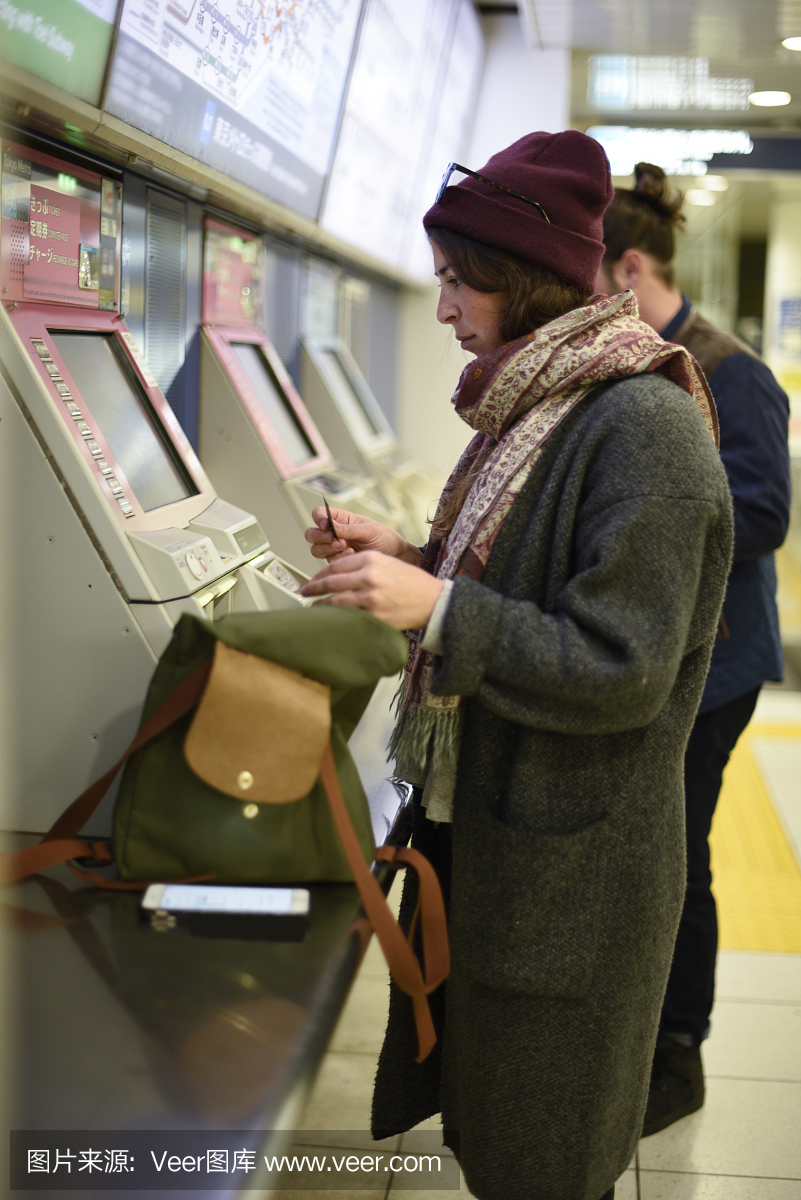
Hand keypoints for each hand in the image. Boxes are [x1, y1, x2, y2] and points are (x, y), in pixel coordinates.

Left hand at [299, 551, 443, 630]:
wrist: (434, 600)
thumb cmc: (412, 583)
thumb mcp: (388, 564)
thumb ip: (364, 566)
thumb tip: (338, 575)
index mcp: (372, 559)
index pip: (336, 565)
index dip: (320, 574)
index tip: (313, 580)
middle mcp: (370, 575)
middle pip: (331, 582)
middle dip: (313, 588)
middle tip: (303, 592)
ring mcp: (371, 596)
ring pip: (336, 600)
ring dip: (321, 605)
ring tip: (313, 608)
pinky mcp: (376, 615)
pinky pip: (349, 616)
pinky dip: (337, 617)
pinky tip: (331, 618)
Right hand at [304, 506, 421, 565]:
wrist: (395, 557)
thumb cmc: (385, 539)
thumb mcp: (368, 530)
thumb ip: (349, 529)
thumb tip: (331, 526)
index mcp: (341, 519)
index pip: (319, 514)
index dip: (319, 519)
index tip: (327, 525)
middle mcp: (335, 533)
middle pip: (312, 533)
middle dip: (322, 538)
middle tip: (339, 541)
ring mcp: (335, 548)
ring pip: (316, 549)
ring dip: (329, 550)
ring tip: (347, 549)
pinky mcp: (338, 562)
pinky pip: (328, 562)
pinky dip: (338, 559)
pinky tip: (352, 556)